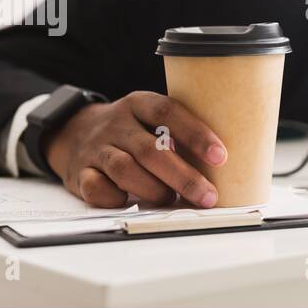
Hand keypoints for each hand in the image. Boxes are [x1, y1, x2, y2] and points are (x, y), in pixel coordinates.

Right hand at [43, 92, 225, 207]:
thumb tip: (232, 170)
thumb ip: (181, 138)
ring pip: (124, 168)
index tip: (220, 156)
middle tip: (208, 196)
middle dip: (183, 176)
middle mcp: (117, 124)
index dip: (195, 134)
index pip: (167, 112)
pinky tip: (130, 202)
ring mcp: (97, 148)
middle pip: (150, 149)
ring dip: (154, 189)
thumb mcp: (153, 123)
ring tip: (171, 200)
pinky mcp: (81, 173)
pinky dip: (116, 199)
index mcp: (138, 105)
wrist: (74, 133)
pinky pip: (97, 188)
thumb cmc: (133, 134)